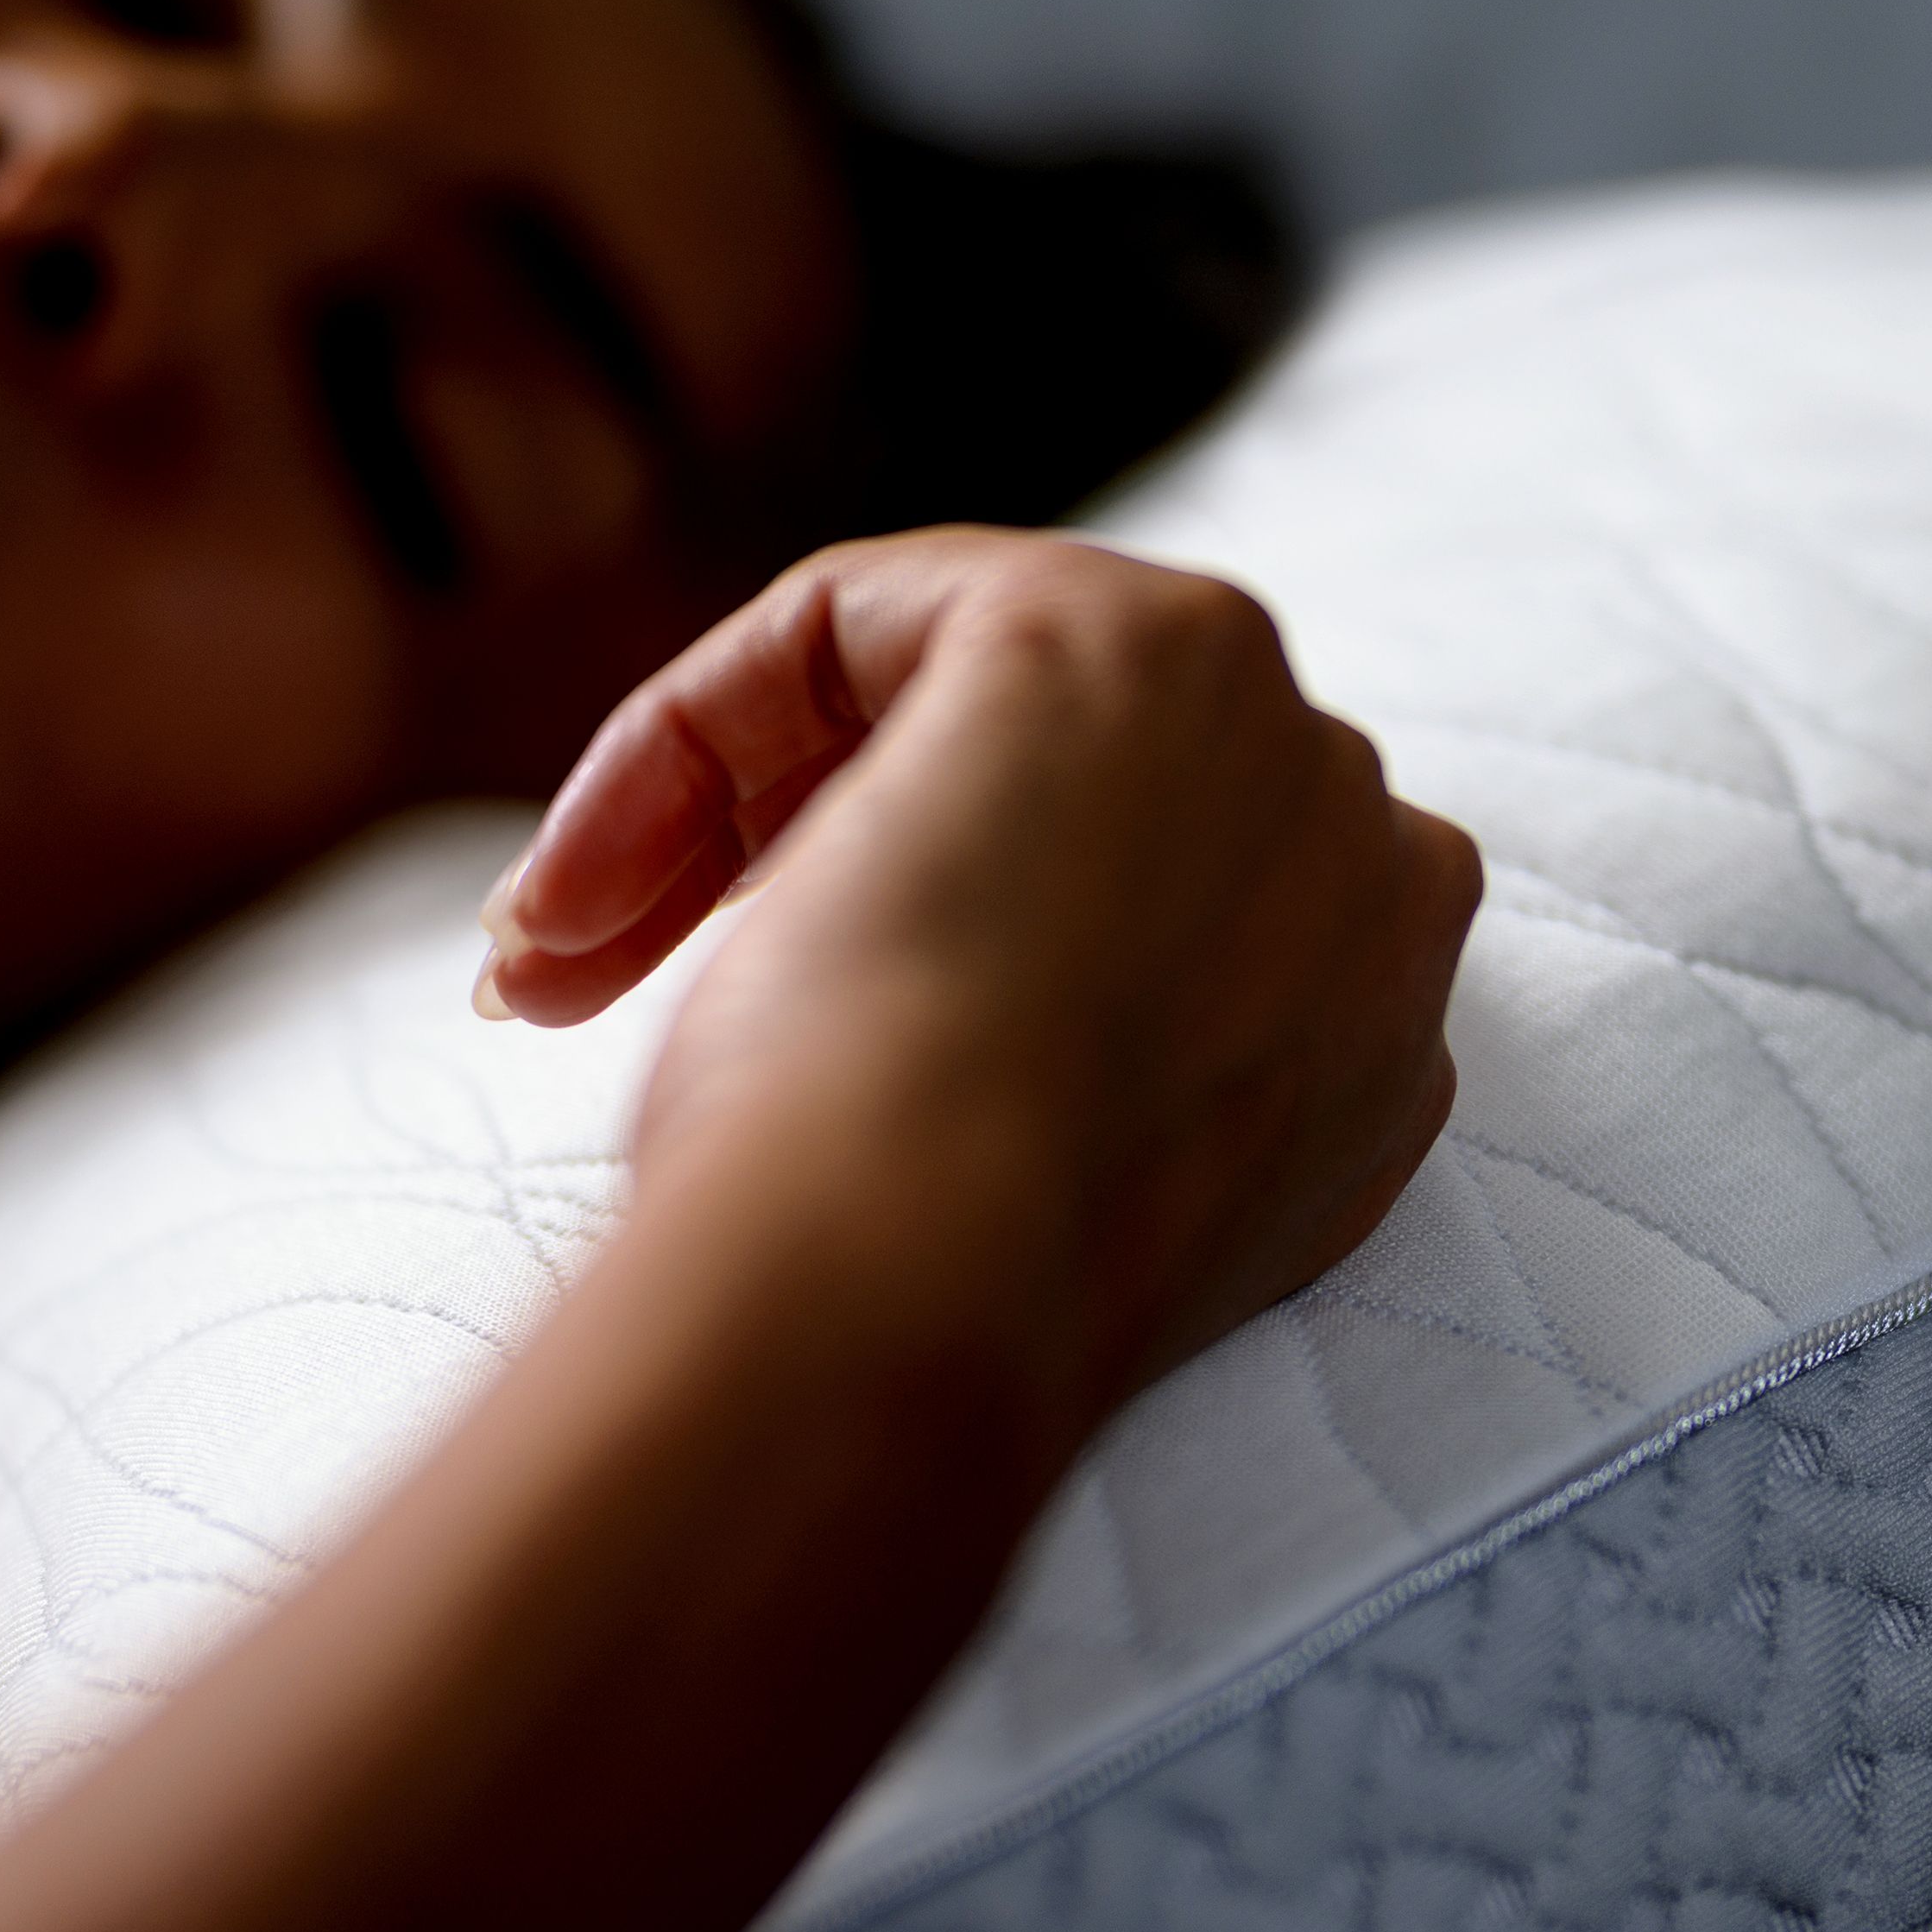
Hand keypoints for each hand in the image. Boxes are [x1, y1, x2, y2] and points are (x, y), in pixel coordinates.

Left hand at [482, 531, 1481, 1423]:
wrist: (929, 1297)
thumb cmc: (940, 1308)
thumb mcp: (1061, 1194)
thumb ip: (1075, 1087)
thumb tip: (946, 1038)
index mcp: (1373, 1041)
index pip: (1130, 925)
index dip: (921, 985)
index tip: (746, 1075)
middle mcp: (1368, 873)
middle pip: (1054, 802)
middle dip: (807, 878)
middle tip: (605, 992)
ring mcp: (1268, 738)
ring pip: (947, 708)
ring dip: (723, 819)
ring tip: (558, 956)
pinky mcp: (1113, 631)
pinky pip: (845, 623)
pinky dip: (683, 737)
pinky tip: (570, 889)